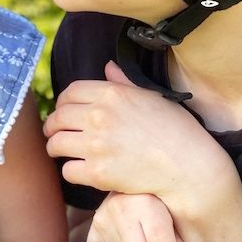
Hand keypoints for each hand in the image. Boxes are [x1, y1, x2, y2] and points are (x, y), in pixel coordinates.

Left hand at [44, 61, 236, 208]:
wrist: (188, 167)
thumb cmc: (175, 130)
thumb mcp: (151, 98)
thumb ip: (124, 83)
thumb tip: (108, 67)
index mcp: (112, 94)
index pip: (69, 92)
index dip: (62, 103)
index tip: (64, 112)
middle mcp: (100, 116)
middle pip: (57, 117)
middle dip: (53, 125)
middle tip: (55, 133)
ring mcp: (96, 145)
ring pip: (56, 143)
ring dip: (56, 148)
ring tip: (62, 151)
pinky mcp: (97, 173)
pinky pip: (67, 170)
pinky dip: (71, 170)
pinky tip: (80, 169)